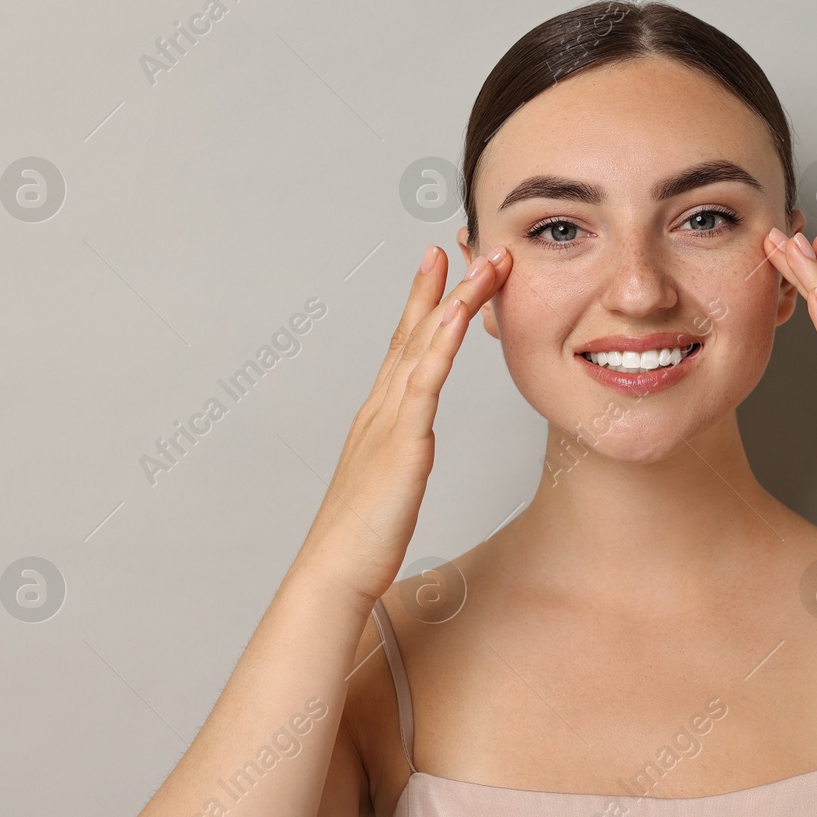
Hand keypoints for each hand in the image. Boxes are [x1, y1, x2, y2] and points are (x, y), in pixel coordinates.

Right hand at [292, 242, 511, 607]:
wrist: (336, 571)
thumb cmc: (363, 539)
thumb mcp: (390, 483)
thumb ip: (401, 454)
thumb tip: (413, 443)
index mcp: (381, 416)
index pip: (405, 346)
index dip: (423, 303)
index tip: (440, 266)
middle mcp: (381, 408)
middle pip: (415, 333)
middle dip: (442, 286)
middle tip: (464, 244)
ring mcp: (389, 421)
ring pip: (424, 347)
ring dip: (454, 300)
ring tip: (480, 263)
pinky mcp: (402, 443)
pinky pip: (424, 384)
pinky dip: (441, 345)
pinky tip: (458, 316)